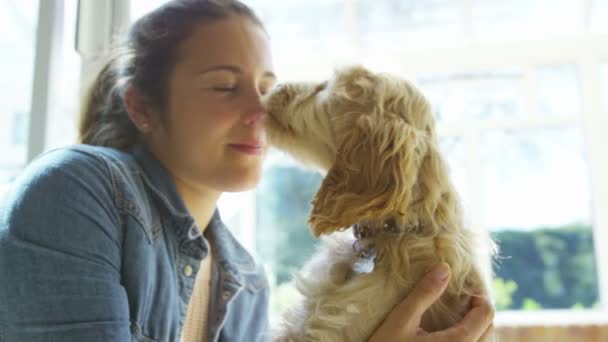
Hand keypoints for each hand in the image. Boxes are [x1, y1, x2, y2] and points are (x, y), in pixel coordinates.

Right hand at [368, 263, 494, 341]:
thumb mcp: (402, 319)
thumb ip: (425, 293)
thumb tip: (444, 268)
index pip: (486, 314)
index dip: (479, 296)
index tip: (464, 287)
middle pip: (488, 329)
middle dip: (479, 310)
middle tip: (462, 298)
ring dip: (477, 327)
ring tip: (459, 315)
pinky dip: (469, 340)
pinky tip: (451, 334)